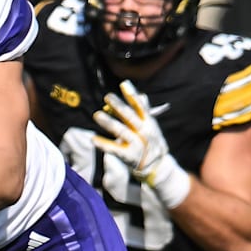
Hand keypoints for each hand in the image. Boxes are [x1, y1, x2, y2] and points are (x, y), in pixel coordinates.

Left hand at [92, 79, 190, 207]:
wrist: (157, 166)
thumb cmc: (151, 142)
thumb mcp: (151, 126)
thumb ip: (144, 111)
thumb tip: (141, 95)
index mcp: (149, 123)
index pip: (140, 107)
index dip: (132, 95)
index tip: (123, 84)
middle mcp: (144, 132)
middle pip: (130, 117)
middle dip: (118, 106)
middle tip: (107, 96)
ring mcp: (136, 144)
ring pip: (121, 131)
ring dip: (109, 122)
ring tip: (96, 114)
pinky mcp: (128, 156)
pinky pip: (114, 149)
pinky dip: (104, 144)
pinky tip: (93, 139)